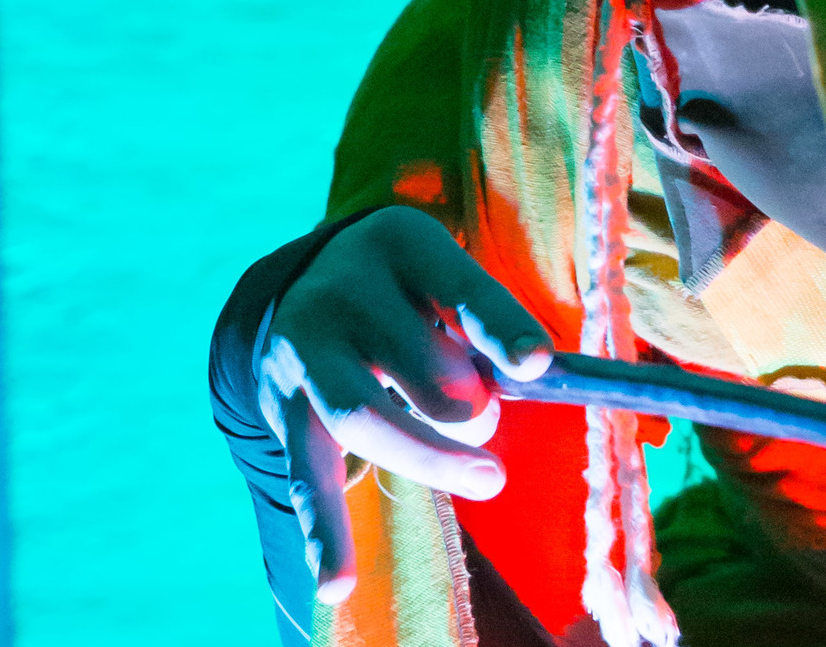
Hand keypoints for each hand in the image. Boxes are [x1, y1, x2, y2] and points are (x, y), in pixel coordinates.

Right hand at [256, 206, 552, 602]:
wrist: (303, 281)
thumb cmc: (412, 287)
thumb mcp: (448, 277)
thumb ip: (489, 324)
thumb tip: (540, 380)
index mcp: (402, 244)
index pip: (460, 286)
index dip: (499, 325)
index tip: (537, 364)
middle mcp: (343, 291)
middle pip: (418, 363)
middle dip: (468, 403)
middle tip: (490, 418)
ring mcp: (306, 351)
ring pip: (364, 417)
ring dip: (431, 458)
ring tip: (489, 478)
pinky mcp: (285, 409)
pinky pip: (306, 473)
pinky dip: (324, 530)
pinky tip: (338, 582)